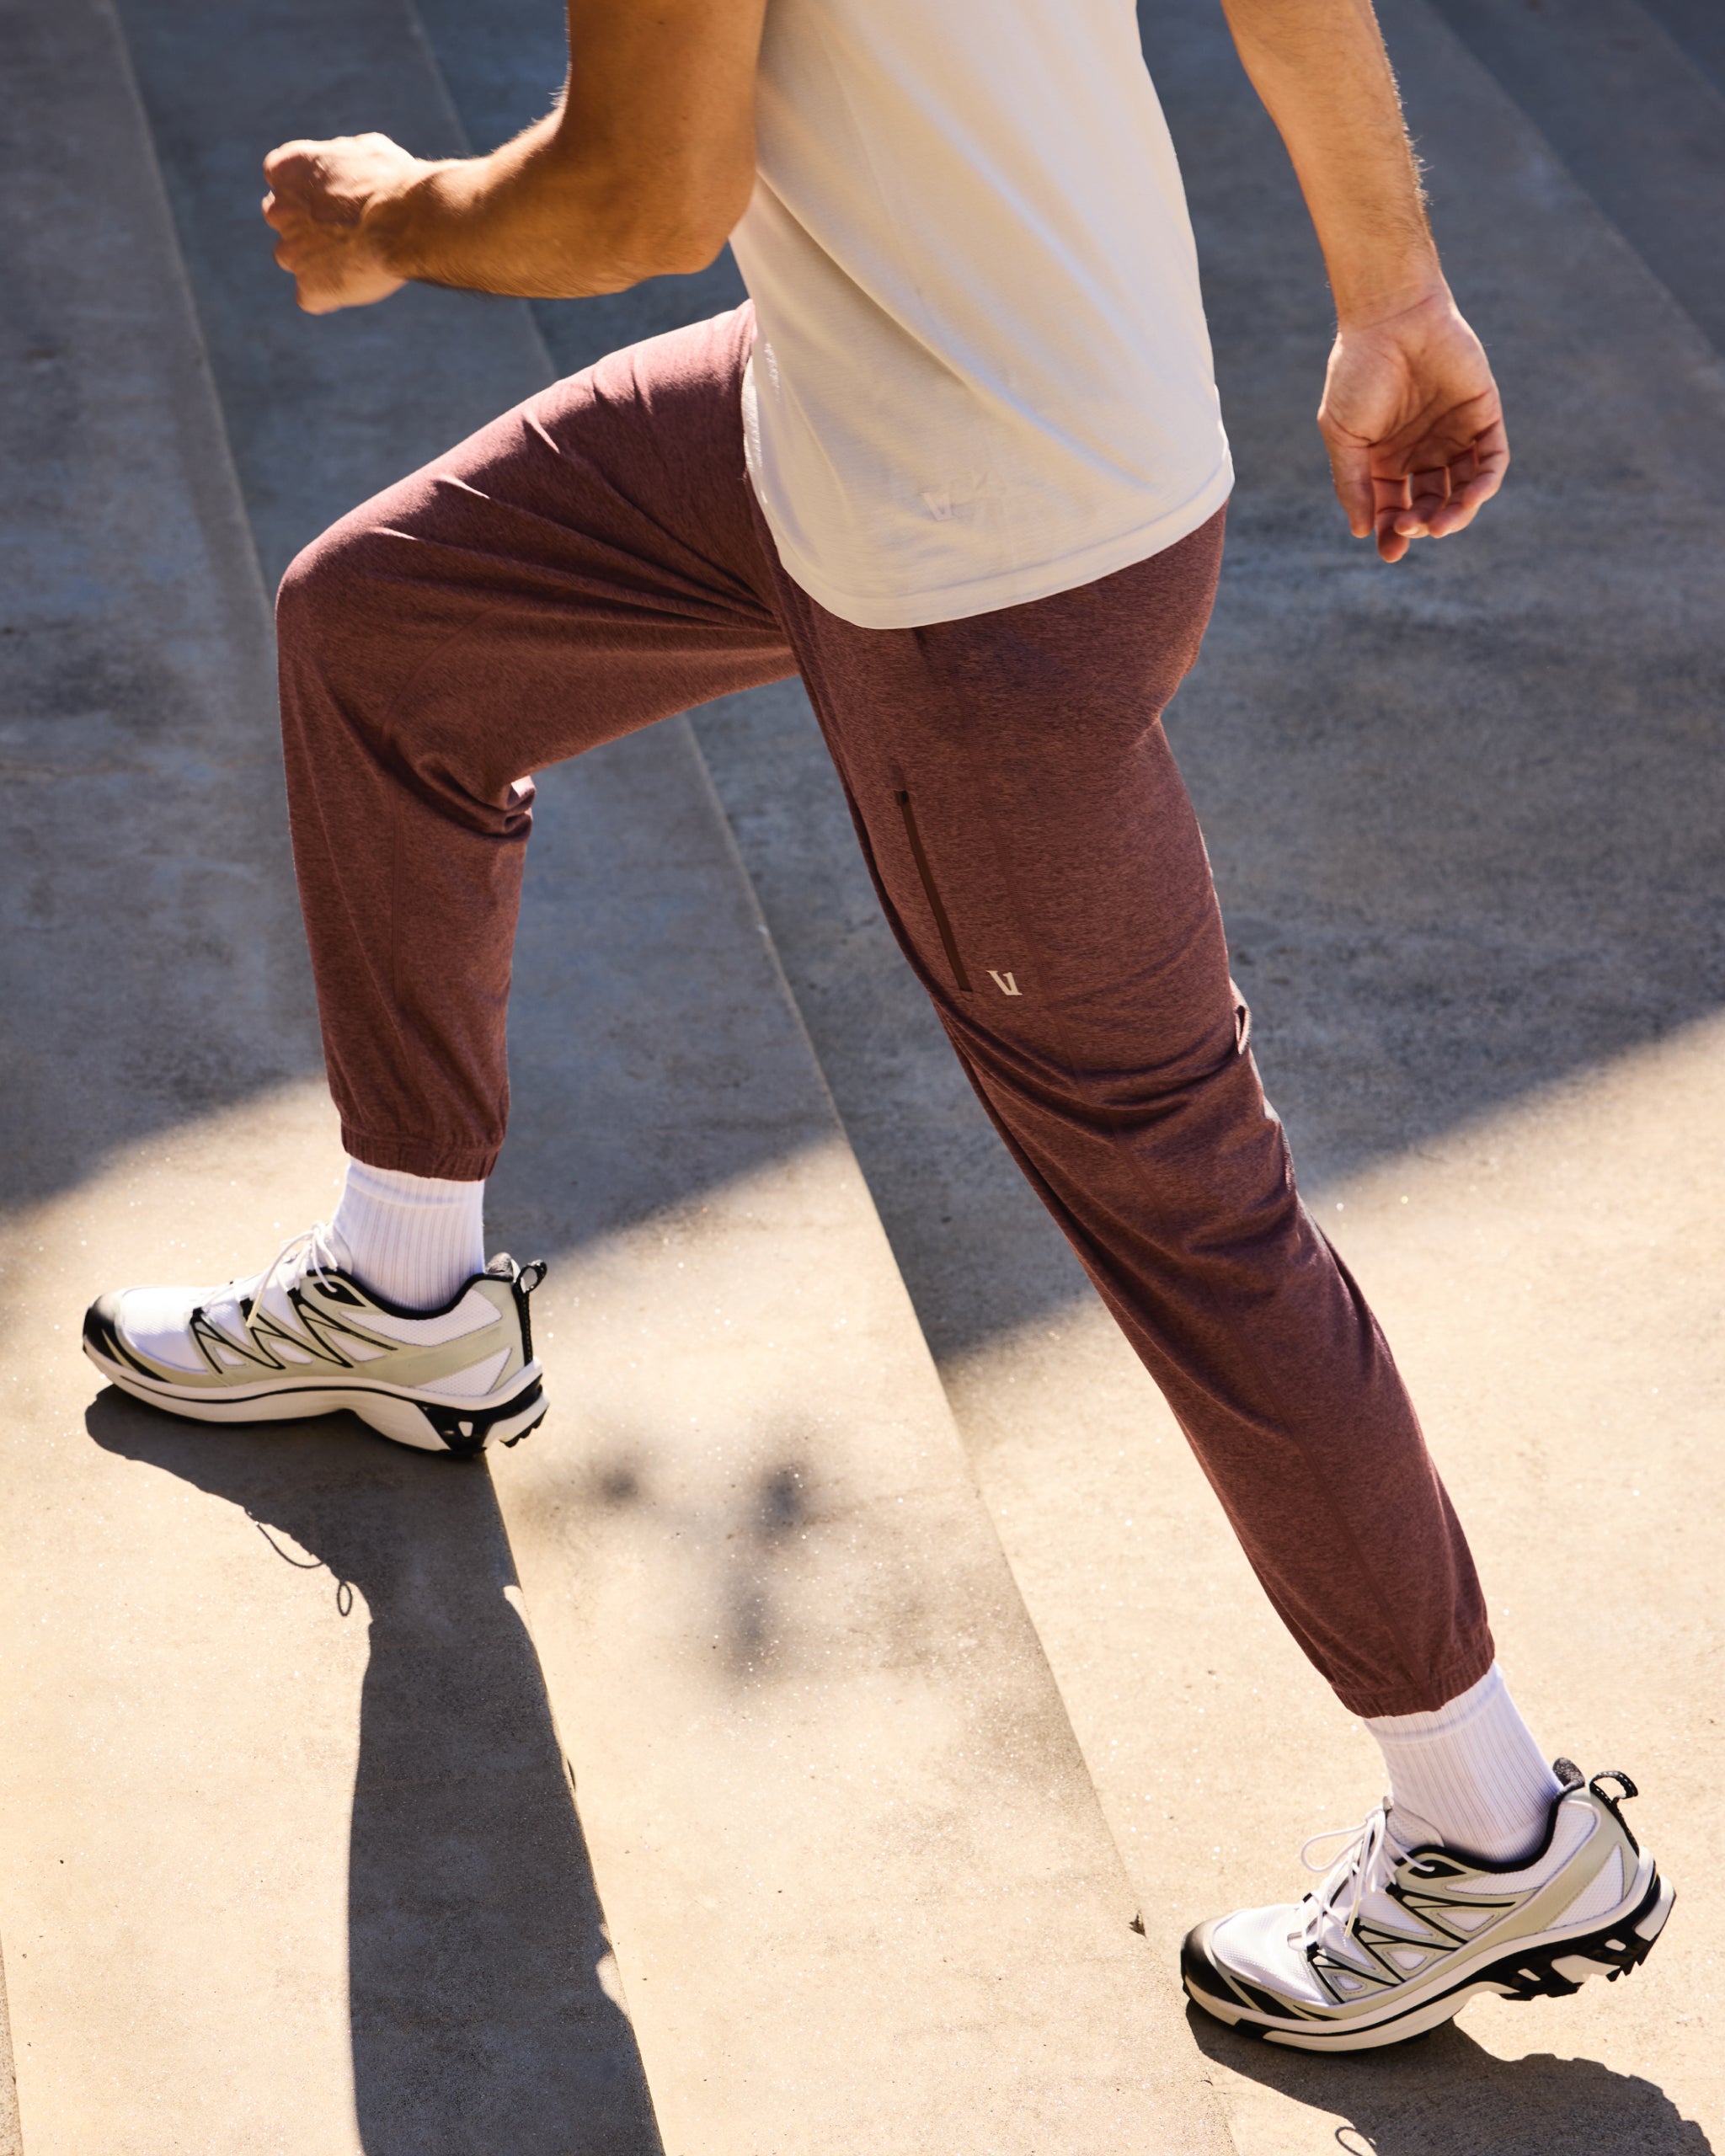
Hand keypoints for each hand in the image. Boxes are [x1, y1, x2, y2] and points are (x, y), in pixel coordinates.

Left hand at [262, 133, 425, 313]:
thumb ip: (342, 162)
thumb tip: (348, 168)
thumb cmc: (391, 182)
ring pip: (292, 258)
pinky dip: (328, 294)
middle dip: (307, 225)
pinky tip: (355, 282)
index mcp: (285, 169)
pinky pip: (312, 297)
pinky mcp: (309, 289)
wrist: (404, 221)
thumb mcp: (367, 151)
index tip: (335, 200)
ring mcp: (291, 253)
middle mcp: (278, 211)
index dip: (311, 193)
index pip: (283, 182)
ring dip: (315, 261)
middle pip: (283, 221)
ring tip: (354, 258)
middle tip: (345, 230)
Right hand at [1318, 288, 1508, 563]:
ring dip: (1457, 514)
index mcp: (1386, 459)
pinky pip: (1492, 460)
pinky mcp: (1483, 415)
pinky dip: (1485, 484)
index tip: (1390, 550)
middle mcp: (1422, 451)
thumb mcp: (1343, 435)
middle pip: (1430, 505)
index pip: (1393, 508)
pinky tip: (1472, 498)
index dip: (1391, 534)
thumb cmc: (1358, 371)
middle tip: (1412, 529)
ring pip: (1464, 490)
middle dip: (1423, 525)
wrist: (1391, 316)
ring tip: (1442, 524)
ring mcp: (1454, 435)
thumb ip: (1352, 483)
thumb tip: (1361, 531)